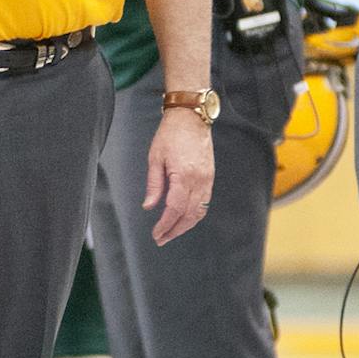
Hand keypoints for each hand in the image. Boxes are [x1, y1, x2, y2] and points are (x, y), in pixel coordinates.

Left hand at [144, 107, 214, 245]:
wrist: (191, 118)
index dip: (165, 225)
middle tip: (161, 239)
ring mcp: (207, 179)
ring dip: (185, 225)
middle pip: (188, 215)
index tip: (156, 234)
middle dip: (175, 230)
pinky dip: (194, 214)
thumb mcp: (155, 158)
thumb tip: (149, 206)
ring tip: (171, 233)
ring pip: (199, 211)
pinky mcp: (210, 177)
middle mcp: (199, 180)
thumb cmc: (169, 135)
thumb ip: (154, 184)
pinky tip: (183, 218)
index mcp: (183, 175)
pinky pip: (204, 202)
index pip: (174, 209)